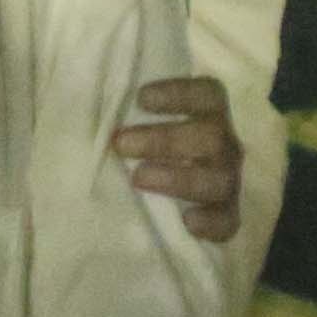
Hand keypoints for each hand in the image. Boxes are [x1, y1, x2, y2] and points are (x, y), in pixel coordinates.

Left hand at [117, 74, 244, 240]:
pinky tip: (187, 221)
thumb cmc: (148, 149)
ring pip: (218, 179)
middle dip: (164, 139)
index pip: (206, 94)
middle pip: (210, 137)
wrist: (177, 202)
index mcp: (210, 114)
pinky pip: (228, 221)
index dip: (179, 94)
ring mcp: (229, 181)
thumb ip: (127, 116)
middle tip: (122, 144)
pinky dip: (211, 222)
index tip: (141, 98)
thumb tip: (87, 107)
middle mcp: (225, 145)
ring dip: (178, 178)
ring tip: (138, 179)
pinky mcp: (228, 215)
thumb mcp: (143, 125)